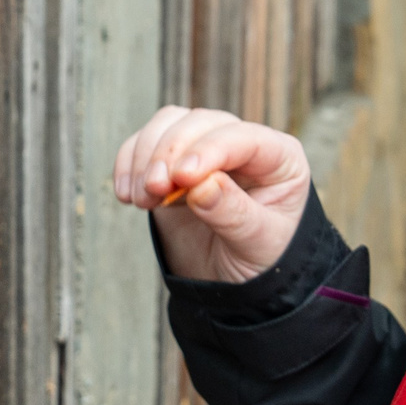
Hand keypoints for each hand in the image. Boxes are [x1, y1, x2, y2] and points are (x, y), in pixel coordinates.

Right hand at [112, 105, 311, 283]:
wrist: (236, 281)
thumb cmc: (260, 259)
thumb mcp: (257, 244)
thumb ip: (233, 214)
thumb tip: (201, 185)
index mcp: (279, 158)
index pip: (243, 138)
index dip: (209, 150)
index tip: (181, 177)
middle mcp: (242, 144)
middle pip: (201, 123)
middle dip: (170, 152)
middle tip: (153, 191)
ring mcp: (205, 149)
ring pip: (170, 124)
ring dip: (146, 156)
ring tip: (141, 199)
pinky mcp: (172, 162)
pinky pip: (145, 142)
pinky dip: (128, 162)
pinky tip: (126, 194)